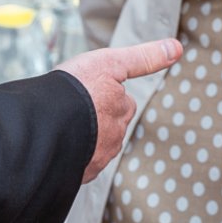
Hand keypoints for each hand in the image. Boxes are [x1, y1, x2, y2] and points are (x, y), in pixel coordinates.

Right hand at [55, 39, 182, 182]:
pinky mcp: (79, 174)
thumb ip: (144, 58)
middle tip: (77, 108)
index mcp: (121, 109)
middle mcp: (113, 136)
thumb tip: (177, 48)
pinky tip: (61, 146)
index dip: (107, 95)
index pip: (123, 102)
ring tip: (65, 125)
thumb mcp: (111, 62)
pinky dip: (72, 156)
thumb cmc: (76, 89)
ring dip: (85, 138)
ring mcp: (96, 157)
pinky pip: (79, 165)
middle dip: (98, 118)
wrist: (44, 125)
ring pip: (95, 146)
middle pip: (110, 125)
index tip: (94, 92)